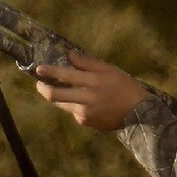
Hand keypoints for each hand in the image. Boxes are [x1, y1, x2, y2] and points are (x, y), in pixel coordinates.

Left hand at [32, 51, 148, 130]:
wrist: (138, 114)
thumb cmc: (124, 87)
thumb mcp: (109, 70)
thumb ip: (88, 63)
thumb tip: (69, 55)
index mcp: (94, 81)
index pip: (66, 74)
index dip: (50, 71)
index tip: (39, 69)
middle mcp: (86, 98)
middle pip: (55, 94)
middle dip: (43, 88)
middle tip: (38, 83)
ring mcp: (84, 112)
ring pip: (61, 103)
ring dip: (56, 96)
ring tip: (55, 89)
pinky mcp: (84, 122)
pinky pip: (72, 111)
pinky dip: (73, 104)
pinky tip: (81, 101)